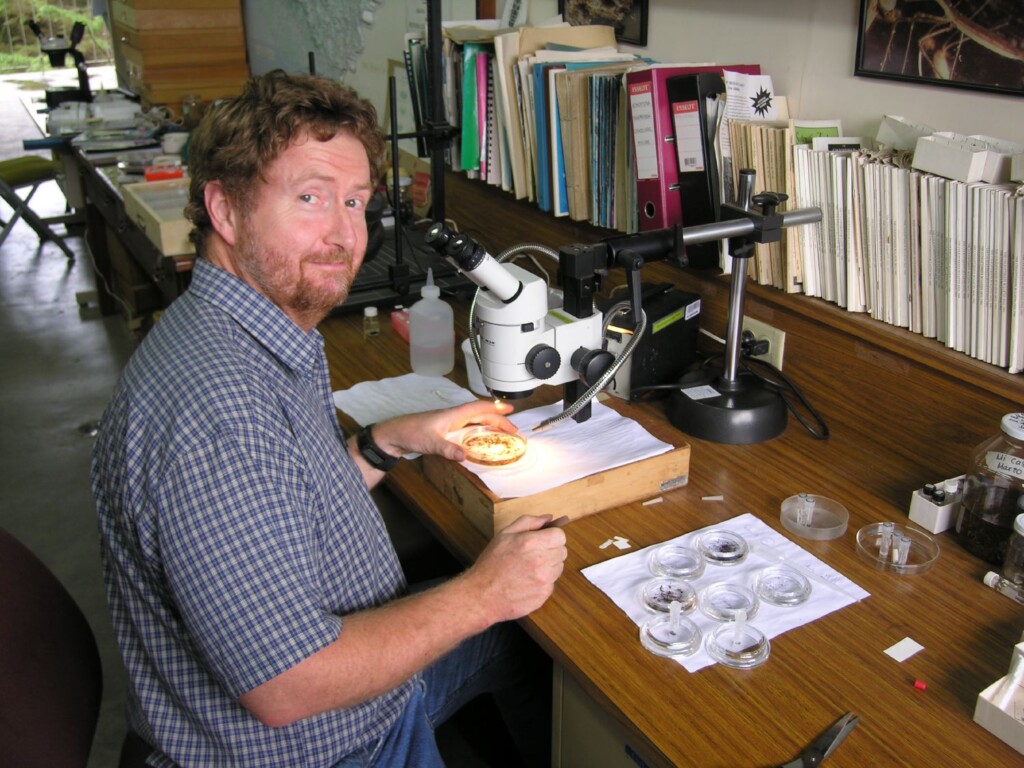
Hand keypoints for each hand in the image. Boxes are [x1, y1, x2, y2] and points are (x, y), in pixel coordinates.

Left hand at [371, 399, 516, 460]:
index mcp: (453, 414)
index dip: (496, 408)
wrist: (394, 434)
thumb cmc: (411, 432)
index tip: (511, 410)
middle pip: (481, 414)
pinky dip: (479, 432)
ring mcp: (450, 423)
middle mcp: (454, 417)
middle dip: (499, 419)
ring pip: (475, 421)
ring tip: (503, 433)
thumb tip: (465, 456)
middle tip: (514, 429)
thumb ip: (448, 449)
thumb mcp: (430, 442)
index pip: (479, 408)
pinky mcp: (445, 431)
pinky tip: (482, 440)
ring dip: (490, 425)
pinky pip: (468, 429)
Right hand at [462, 515, 567, 623]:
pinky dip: (543, 583)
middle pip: (562, 551)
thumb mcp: (505, 534)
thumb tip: (548, 518)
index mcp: (531, 543)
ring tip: (528, 569)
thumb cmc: (491, 564)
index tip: (543, 540)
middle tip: (533, 555)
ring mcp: (544, 580)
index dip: (552, 536)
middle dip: (550, 551)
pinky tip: (527, 582)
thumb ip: (529, 522)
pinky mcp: (543, 595)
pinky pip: (551, 584)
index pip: (560, 535)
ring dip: (548, 567)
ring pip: (559, 568)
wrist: (482, 595)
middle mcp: (541, 561)